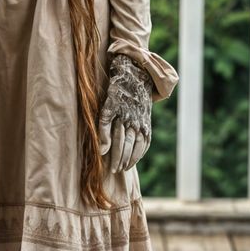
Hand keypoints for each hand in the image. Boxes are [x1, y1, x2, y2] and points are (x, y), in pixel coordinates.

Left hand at [97, 53, 151, 172]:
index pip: (119, 143)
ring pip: (138, 146)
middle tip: (115, 171)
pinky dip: (141, 151)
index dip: (114, 157)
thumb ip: (103, 130)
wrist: (135, 79)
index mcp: (123, 118)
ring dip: (132, 159)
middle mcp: (135, 122)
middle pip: (128, 146)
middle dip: (121, 160)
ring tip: (124, 168)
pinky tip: (136, 158)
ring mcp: (143, 123)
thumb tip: (102, 151)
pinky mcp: (148, 124)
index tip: (110, 167)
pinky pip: (146, 142)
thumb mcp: (106, 108)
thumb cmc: (116, 94)